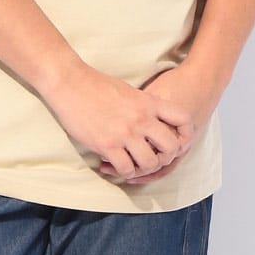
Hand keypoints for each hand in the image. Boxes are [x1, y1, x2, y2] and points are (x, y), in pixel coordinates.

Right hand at [99, 67, 206, 184]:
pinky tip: (111, 165)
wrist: (70, 83)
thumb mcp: (128, 90)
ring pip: (149, 163)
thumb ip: (143, 105)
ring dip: (142, 168)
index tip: (176, 140)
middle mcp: (141, 119)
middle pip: (170, 147)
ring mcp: (125, 133)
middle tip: (151, 157)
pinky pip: (125, 169)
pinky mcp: (107, 145)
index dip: (185, 133)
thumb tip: (151, 119)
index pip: (182, 118)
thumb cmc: (96, 84)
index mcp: (148, 102)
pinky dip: (121, 172)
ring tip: (130, 164)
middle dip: (164, 156)